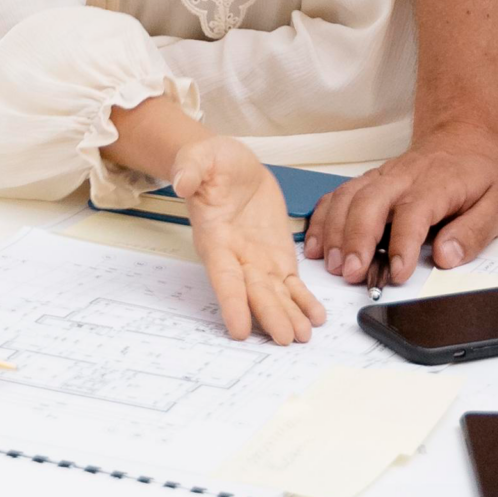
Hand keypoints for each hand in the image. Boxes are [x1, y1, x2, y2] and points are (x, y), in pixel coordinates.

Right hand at [172, 134, 325, 344]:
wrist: (230, 165)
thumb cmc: (211, 163)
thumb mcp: (198, 158)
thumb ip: (190, 170)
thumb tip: (181, 183)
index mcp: (215, 238)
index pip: (223, 276)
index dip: (231, 302)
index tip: (238, 329)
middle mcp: (236, 257)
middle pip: (254, 293)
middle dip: (270, 316)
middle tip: (286, 338)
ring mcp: (258, 261)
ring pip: (275, 295)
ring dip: (289, 316)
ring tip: (304, 336)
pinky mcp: (277, 257)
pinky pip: (291, 285)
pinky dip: (303, 301)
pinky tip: (316, 317)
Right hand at [305, 121, 497, 283]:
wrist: (464, 139)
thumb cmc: (478, 175)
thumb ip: (473, 232)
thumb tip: (447, 256)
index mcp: (438, 184)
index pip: (414, 212)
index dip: (403, 244)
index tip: (398, 273)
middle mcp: (404, 178)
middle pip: (370, 201)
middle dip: (356, 239)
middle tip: (352, 273)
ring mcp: (382, 177)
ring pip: (348, 197)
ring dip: (335, 230)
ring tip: (331, 264)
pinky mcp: (369, 182)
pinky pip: (338, 195)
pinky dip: (322, 218)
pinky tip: (317, 244)